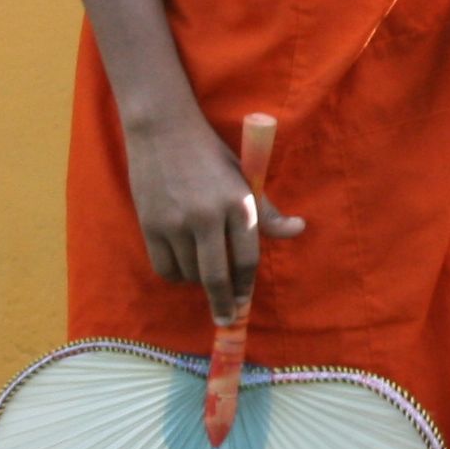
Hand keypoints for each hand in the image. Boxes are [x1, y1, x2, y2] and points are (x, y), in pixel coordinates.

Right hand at [121, 109, 302, 317]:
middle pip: (217, 276)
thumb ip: (267, 211)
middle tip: (226, 319)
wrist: (163, 130)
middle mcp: (208, 217)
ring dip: (199, 284)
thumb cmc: (210, 154)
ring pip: (190, 273)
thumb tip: (298, 229)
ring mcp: (176, 222)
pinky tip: (183, 270)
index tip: (244, 304)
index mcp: (238, 204)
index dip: (246, 286)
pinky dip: (176, 274)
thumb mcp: (244, 178)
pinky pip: (164, 266)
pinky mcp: (150, 224)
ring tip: (205, 279)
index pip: (247, 259)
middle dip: (223, 303)